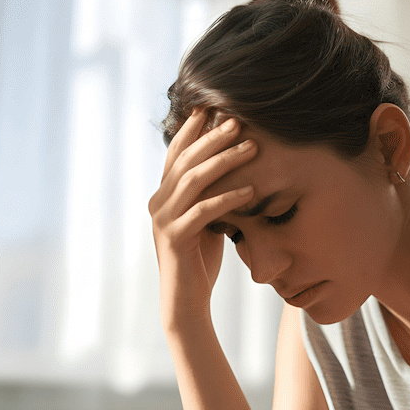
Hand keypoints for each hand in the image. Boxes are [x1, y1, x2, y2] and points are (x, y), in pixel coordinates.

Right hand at [149, 109, 258, 326]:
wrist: (186, 301)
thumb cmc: (200, 261)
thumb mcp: (206, 221)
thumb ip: (209, 197)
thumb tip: (233, 173)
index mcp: (162, 195)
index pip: (177, 154)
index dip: (193, 129)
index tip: (214, 108)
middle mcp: (158, 203)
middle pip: (186, 160)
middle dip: (213, 137)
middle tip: (238, 121)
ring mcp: (163, 220)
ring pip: (194, 180)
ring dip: (225, 160)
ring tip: (252, 147)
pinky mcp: (176, 238)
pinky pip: (204, 211)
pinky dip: (229, 198)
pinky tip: (251, 190)